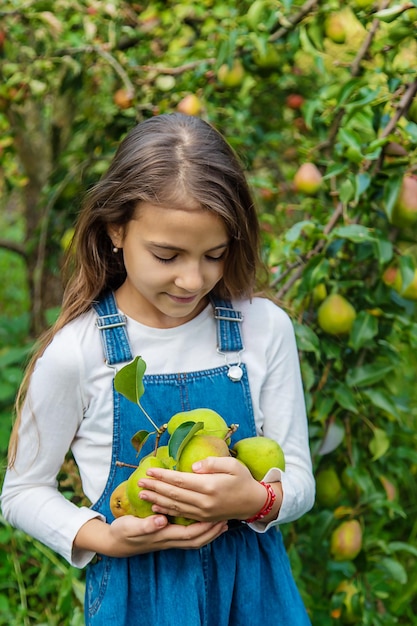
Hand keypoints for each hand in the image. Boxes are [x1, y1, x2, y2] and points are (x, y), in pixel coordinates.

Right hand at [74, 515, 227, 558]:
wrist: (115, 542)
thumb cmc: (123, 532)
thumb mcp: (131, 526)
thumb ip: (146, 524)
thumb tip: (162, 520)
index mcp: (164, 536)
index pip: (190, 534)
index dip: (205, 528)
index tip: (217, 518)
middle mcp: (169, 540)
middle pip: (197, 540)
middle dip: (212, 531)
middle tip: (226, 519)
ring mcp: (169, 540)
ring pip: (194, 541)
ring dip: (208, 533)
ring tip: (221, 523)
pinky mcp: (167, 537)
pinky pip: (189, 537)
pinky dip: (200, 532)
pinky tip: (204, 522)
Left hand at [137, 456, 270, 521]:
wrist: (253, 502)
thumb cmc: (243, 479)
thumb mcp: (232, 465)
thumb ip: (213, 463)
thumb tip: (193, 466)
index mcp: (210, 486)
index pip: (181, 481)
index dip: (164, 475)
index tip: (150, 469)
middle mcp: (204, 502)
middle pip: (174, 494)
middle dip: (155, 487)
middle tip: (140, 480)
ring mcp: (203, 512)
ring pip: (175, 506)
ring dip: (157, 499)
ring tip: (142, 493)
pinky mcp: (203, 518)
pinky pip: (181, 515)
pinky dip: (166, 511)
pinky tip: (155, 507)